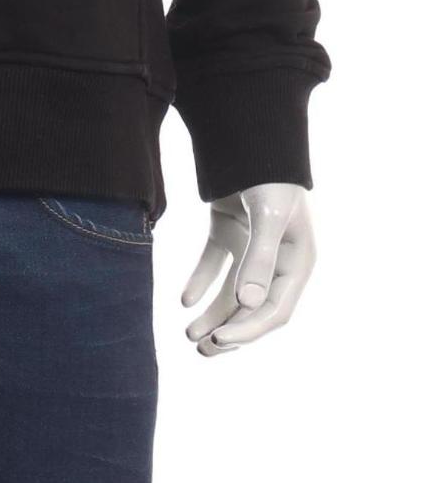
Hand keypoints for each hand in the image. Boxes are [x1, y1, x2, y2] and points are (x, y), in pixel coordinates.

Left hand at [180, 183, 315, 354]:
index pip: (275, 309)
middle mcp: (278, 259)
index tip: (219, 340)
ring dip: (213, 313)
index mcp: (298, 262)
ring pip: (232, 292)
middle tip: (200, 350)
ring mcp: (252, 245)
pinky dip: (200, 281)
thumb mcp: (269, 216)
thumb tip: (246, 305)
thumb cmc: (270, 174)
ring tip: (189, 335)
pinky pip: (214, 264)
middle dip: (229, 331)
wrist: (251, 133)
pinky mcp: (229, 230)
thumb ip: (260, 259)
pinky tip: (184, 299)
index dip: (248, 329)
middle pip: (254, 308)